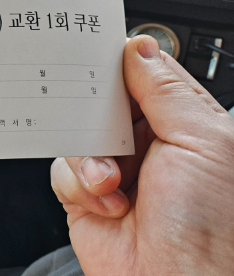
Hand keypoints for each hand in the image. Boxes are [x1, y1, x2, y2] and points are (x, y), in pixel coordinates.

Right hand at [51, 36, 233, 275]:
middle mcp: (148, 142)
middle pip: (102, 100)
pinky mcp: (86, 194)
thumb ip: (165, 89)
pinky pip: (63, 168)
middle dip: (94, 109)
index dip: (120, 61)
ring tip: (112, 180)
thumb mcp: (200, 141)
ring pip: (77, 132)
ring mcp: (115, 168)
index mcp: (182, 122)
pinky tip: (106, 202)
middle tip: (97, 117)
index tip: (95, 51)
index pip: (144, 73)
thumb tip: (138, 47)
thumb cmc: (211, 228)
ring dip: (90, 155)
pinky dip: (78, 183)